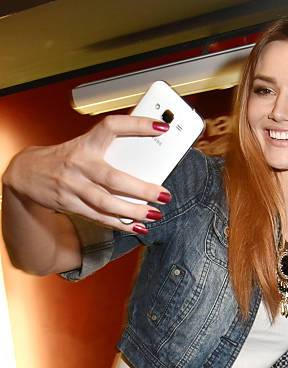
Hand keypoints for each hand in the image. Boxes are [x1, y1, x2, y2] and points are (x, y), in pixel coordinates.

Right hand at [4, 115, 172, 232]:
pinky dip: (119, 223)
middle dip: (142, 190)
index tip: (162, 127)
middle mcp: (79, 164)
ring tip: (154, 215)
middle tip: (164, 195)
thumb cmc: (65, 158)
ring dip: (133, 211)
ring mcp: (73, 186)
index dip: (137, 124)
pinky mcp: (69, 204)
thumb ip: (110, 149)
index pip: (112, 127)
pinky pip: (98, 217)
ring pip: (106, 202)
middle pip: (113, 179)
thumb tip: (147, 154)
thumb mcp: (84, 146)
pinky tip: (136, 226)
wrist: (25, 172)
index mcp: (86, 144)